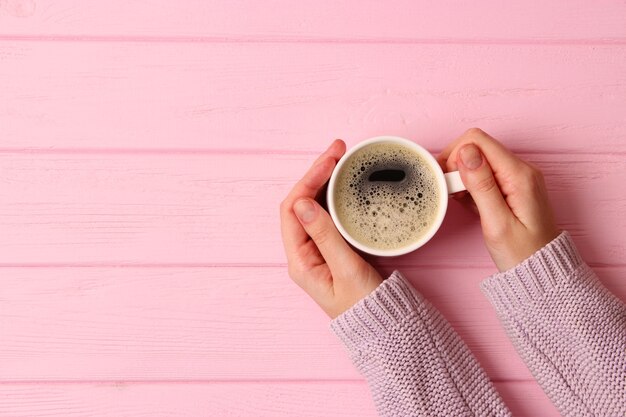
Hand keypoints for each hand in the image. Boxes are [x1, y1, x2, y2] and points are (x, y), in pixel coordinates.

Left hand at [280, 139, 382, 318]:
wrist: (383, 327)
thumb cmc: (365, 306)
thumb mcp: (346, 269)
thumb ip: (325, 236)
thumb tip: (303, 203)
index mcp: (299, 259)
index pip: (293, 209)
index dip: (308, 180)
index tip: (329, 161)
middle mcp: (304, 252)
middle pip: (302, 203)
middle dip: (317, 173)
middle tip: (338, 150)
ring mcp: (317, 249)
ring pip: (314, 207)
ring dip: (325, 181)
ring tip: (341, 159)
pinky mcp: (333, 248)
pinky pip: (328, 215)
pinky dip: (335, 195)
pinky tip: (345, 183)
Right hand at [439, 128, 559, 271]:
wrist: (542, 273)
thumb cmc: (522, 254)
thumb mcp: (497, 223)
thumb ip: (481, 185)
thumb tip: (466, 151)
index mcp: (519, 175)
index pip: (477, 140)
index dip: (455, 154)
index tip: (447, 179)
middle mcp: (521, 169)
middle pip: (477, 146)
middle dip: (456, 164)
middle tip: (450, 192)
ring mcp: (517, 177)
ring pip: (478, 159)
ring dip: (462, 176)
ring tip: (460, 200)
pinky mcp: (512, 186)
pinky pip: (484, 173)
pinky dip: (470, 185)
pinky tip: (469, 203)